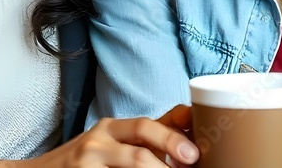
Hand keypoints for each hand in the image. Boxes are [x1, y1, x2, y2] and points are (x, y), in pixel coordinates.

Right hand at [31, 107, 198, 167]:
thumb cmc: (83, 161)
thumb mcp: (112, 142)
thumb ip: (145, 133)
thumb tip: (189, 120)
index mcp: (112, 128)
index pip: (147, 124)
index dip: (175, 134)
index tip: (198, 149)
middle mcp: (99, 140)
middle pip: (142, 139)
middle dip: (171, 146)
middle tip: (193, 160)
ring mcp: (88, 161)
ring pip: (133, 161)